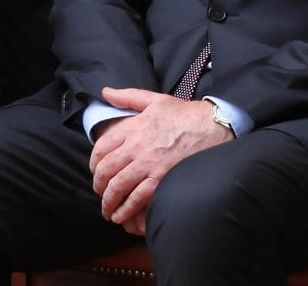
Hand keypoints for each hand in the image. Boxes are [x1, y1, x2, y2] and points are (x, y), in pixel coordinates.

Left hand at [88, 87, 232, 232]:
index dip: (94, 162)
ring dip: (108, 201)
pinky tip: (120, 216)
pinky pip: (136, 198)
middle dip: (98, 185)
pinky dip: (125, 209)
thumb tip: (105, 92)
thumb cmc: (186, 114)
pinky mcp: (160, 179)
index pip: (101, 148)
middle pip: (105, 170)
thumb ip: (127, 96)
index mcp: (132, 127)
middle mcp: (135, 146)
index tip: (95, 170)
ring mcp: (147, 164)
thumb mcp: (155, 100)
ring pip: (117, 187)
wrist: (212, 127)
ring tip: (107, 209)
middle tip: (100, 192)